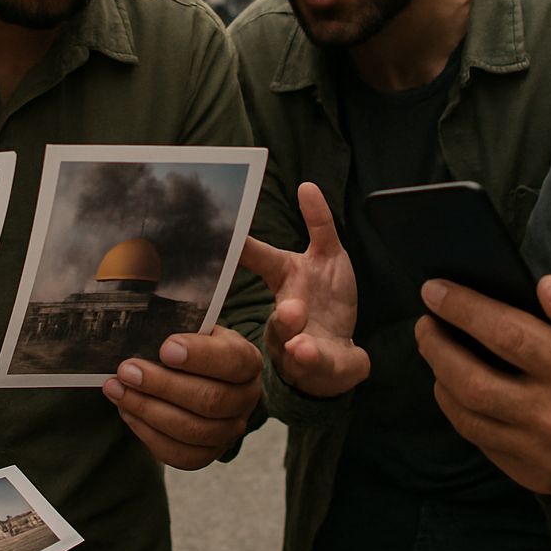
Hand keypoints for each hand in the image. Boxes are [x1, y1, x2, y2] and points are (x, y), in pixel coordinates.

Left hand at [102, 325, 261, 469]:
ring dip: (148, 410)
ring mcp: (230, 431)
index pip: (231, 361)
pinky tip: (127, 410)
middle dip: (163, 386)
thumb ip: (180, 329)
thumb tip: (144, 334)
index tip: (165, 348)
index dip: (199, 356)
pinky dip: (148, 433)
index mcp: (248, 362)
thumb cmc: (197, 348)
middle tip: (127, 370)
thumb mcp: (197, 329)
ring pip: (192, 430)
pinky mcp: (209, 454)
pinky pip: (179, 454)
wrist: (207, 377)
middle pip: (209, 400)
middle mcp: (246, 399)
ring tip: (117, 390)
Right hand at [239, 182, 369, 397]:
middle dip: (273, 299)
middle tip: (287, 305)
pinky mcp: (316, 365)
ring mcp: (295, 341)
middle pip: (269, 301)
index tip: (213, 232)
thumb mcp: (329, 255)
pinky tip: (306, 351)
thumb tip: (306, 185)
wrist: (337, 354)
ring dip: (291, 332)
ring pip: (288, 338)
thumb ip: (319, 223)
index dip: (236, 245)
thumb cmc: (325, 299)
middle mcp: (282, 311)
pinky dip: (309, 357)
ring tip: (298, 334)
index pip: (256, 257)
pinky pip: (312, 362)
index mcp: (283, 278)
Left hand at [415, 275, 550, 530]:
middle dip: (436, 344)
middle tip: (425, 321)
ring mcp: (543, 454)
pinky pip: (481, 442)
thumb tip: (543, 287)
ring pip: (466, 415)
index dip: (462, 307)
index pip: (505, 333)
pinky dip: (461, 413)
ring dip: (440, 379)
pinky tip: (460, 389)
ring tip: (437, 351)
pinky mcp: (537, 477)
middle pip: (469, 378)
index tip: (435, 290)